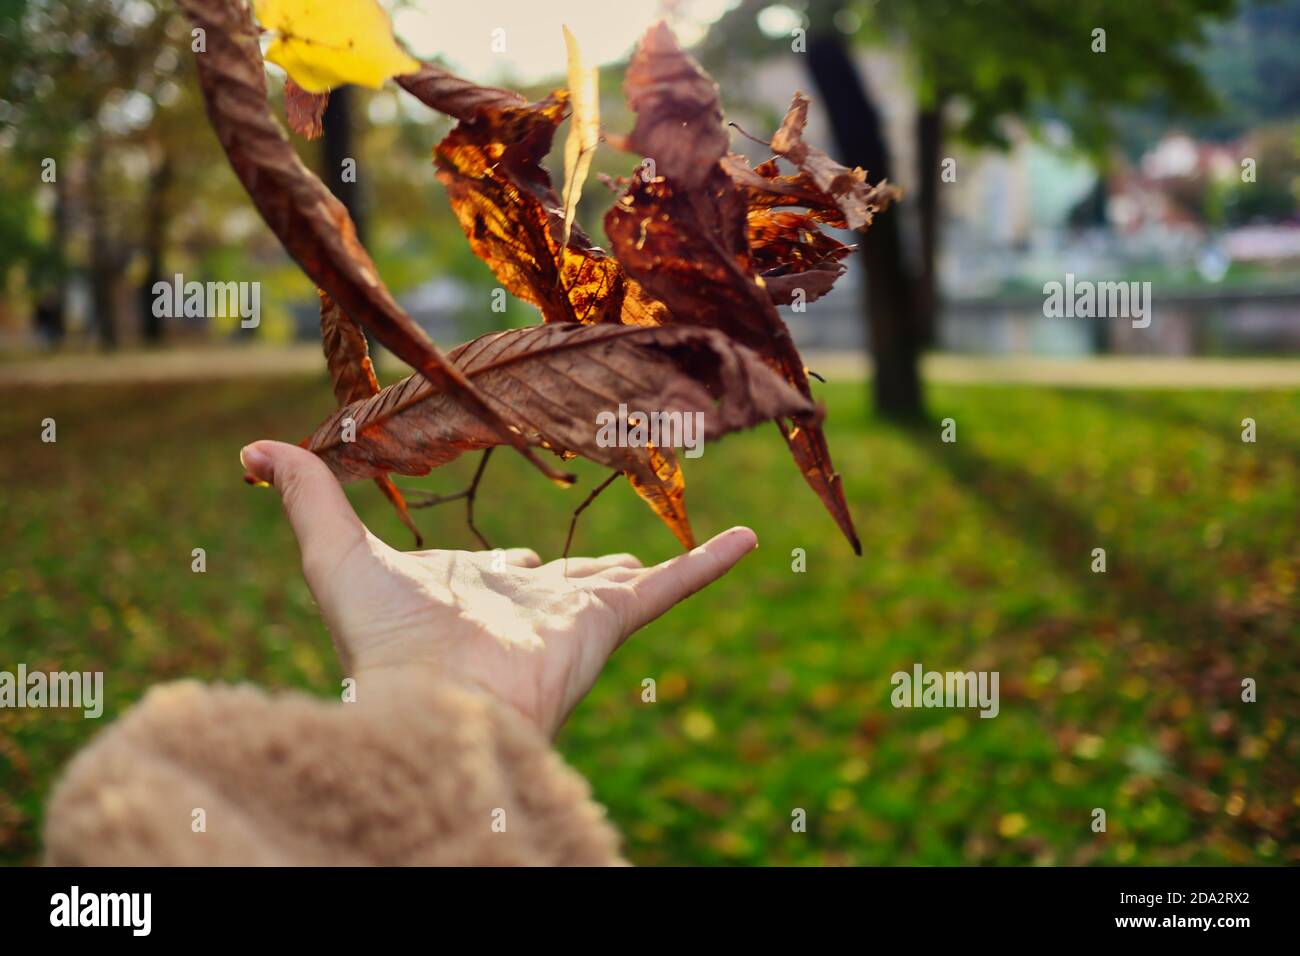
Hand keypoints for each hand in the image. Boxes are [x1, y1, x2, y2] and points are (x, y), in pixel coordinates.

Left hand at [239, 441, 757, 735]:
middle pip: (566, 577)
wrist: (436, 702)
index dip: (507, 557)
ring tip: (675, 552)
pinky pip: (676, 583)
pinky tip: (749, 539)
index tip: (514, 548)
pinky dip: (713, 563)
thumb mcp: (334, 554)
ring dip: (650, 568)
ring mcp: (573, 610)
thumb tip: (251, 450)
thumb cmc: (383, 639)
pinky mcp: (611, 618)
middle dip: (584, 568)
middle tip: (609, 555)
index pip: (500, 567)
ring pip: (624, 579)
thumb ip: (305, 497)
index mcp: (473, 588)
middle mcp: (528, 601)